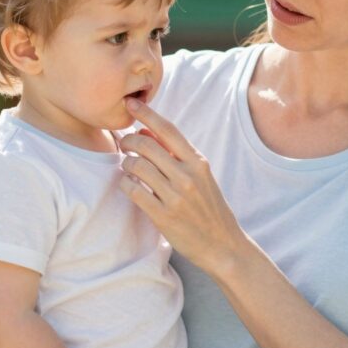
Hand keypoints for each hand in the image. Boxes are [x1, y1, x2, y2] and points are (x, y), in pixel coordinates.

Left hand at [117, 100, 250, 275]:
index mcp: (198, 162)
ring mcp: (176, 196)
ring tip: (127, 166)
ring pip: (137, 166)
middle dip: (128, 140)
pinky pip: (134, 191)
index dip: (147, 113)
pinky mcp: (164, 216)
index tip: (131, 102)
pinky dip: (126, 184)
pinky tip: (128, 184)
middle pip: (147, 145)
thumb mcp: (200, 176)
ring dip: (126, 163)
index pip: (168, 130)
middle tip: (124, 143)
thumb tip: (146, 131)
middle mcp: (187, 176)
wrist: (222, 245)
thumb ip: (176, 155)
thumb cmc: (208, 207)